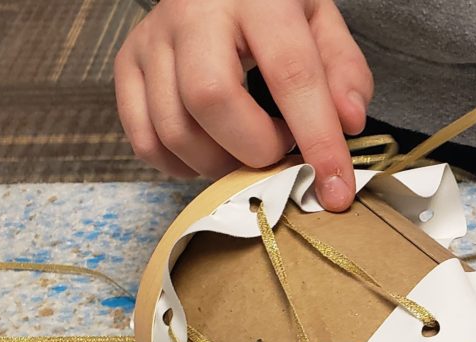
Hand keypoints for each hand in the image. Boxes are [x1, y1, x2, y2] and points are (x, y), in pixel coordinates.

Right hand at [115, 0, 372, 210]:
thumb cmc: (274, 5)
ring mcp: (151, 39)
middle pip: (211, 100)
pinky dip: (181, 165)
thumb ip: (344, 69)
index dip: (318, 140)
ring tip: (248, 148)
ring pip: (174, 128)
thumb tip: (349, 123)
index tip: (337, 189)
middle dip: (254, 149)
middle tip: (279, 150)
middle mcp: (193, 13)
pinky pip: (145, 139)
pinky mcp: (126, 63)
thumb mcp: (322, 20)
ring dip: (220, 163)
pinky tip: (211, 151)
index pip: (291, 74)